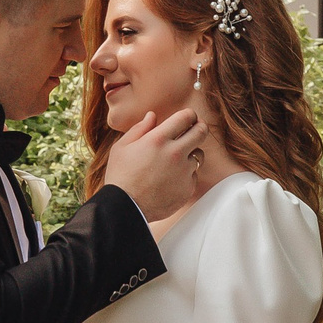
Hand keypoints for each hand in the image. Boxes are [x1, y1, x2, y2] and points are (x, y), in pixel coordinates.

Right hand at [100, 108, 206, 223]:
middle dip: (199, 127)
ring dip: (191, 153)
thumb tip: (152, 116)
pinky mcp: (188, 188)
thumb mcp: (122, 147)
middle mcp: (175, 153)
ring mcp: (184, 171)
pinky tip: (171, 179)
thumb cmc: (120, 176)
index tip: (188, 118)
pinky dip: (186, 174)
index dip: (189, 115)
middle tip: (195, 129)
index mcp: (158, 139)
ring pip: (199, 154)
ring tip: (175, 160)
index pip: (186, 117)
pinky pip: (194, 175)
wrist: (126, 208)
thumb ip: (140, 129)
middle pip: (201, 132)